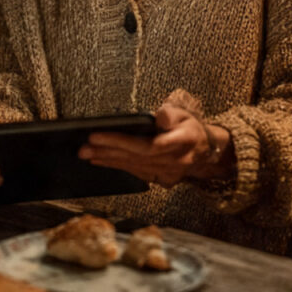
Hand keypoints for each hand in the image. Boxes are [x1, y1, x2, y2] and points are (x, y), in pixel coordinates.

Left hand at [78, 103, 229, 188]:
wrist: (208, 152)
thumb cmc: (191, 127)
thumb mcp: (185, 113)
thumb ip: (171, 114)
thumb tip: (157, 118)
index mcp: (181, 142)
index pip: (147, 145)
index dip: (120, 141)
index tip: (96, 135)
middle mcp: (175, 161)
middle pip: (135, 157)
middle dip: (106, 151)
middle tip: (83, 148)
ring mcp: (169, 173)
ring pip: (134, 167)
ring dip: (109, 160)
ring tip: (86, 154)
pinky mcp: (163, 179)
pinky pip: (137, 173)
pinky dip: (119, 166)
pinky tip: (103, 162)